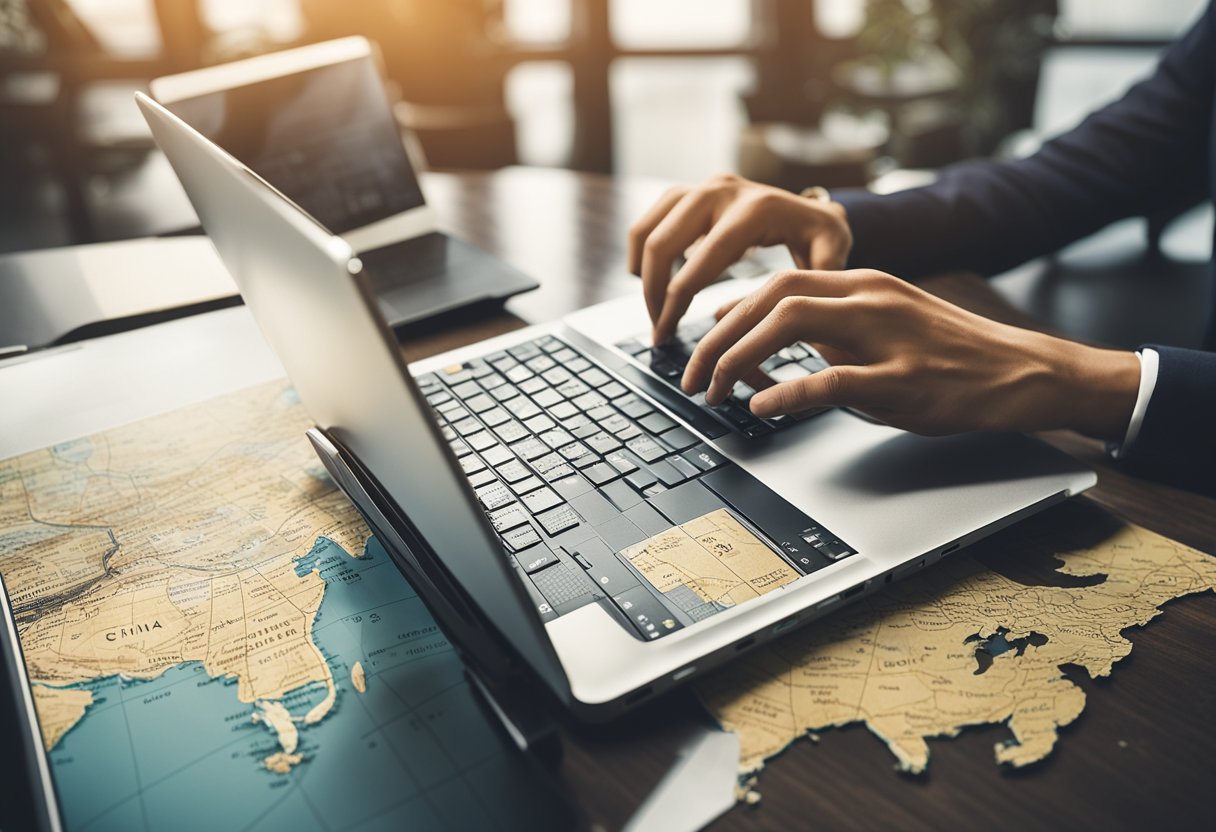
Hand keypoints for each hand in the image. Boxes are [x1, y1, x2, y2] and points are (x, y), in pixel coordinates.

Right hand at [628, 174, 852, 344]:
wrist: (812, 206)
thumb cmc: (820, 236)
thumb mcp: (832, 251)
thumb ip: (820, 276)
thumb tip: (796, 308)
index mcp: (755, 210)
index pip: (702, 259)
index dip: (676, 298)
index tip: (666, 331)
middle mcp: (723, 193)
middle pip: (663, 241)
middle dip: (652, 291)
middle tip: (657, 329)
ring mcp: (703, 188)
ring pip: (648, 225)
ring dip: (641, 269)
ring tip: (652, 307)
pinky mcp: (691, 192)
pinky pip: (651, 218)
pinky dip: (641, 248)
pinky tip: (648, 279)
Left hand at [681, 269, 1141, 440]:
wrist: (1018, 370)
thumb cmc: (949, 352)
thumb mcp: (884, 326)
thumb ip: (832, 329)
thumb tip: (772, 341)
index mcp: (861, 283)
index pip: (777, 282)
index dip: (729, 309)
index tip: (701, 337)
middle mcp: (868, 297)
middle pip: (772, 297)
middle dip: (720, 336)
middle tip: (693, 373)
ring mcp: (885, 335)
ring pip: (791, 324)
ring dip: (740, 358)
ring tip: (715, 390)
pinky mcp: (901, 379)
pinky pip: (833, 379)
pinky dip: (789, 389)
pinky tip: (763, 403)